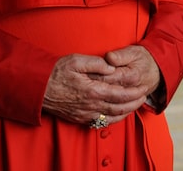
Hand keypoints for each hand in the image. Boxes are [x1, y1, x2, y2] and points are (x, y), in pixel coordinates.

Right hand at [42, 47, 159, 125]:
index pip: (119, 93)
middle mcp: (91, 105)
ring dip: (126, 112)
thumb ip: (96, 63)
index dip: (133, 92)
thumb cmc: (56, 72)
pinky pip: (101, 123)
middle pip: (119, 107)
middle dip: (133, 102)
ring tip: (135, 106)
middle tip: (144, 97)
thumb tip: (111, 67)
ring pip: (112, 117)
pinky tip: (117, 115)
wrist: (38, 88)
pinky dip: (113, 119)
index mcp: (92, 90)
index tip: (142, 88)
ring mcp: (85, 114)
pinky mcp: (80, 118)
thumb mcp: (75, 60)